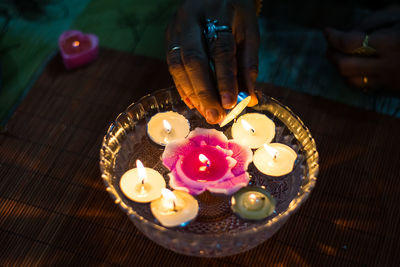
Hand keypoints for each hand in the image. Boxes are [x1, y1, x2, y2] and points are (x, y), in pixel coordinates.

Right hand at [165, 0, 258, 123]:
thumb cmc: (235, 10)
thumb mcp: (248, 31)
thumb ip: (248, 63)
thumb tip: (249, 98)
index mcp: (217, 12)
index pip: (220, 49)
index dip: (225, 78)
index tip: (230, 103)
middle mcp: (191, 19)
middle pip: (193, 59)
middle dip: (204, 92)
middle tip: (215, 116)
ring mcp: (175, 27)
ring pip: (178, 65)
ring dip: (192, 93)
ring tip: (206, 113)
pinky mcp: (168, 36)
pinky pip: (172, 66)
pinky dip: (183, 87)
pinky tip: (194, 103)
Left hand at [324, 6, 399, 92]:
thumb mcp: (398, 15)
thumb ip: (371, 21)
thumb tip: (344, 33)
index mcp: (392, 42)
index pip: (350, 43)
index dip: (334, 37)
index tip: (327, 30)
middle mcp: (388, 65)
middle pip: (345, 66)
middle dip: (331, 55)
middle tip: (330, 45)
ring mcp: (388, 80)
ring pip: (350, 81)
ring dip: (338, 68)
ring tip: (338, 55)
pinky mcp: (389, 88)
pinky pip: (361, 86)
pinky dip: (349, 76)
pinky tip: (351, 66)